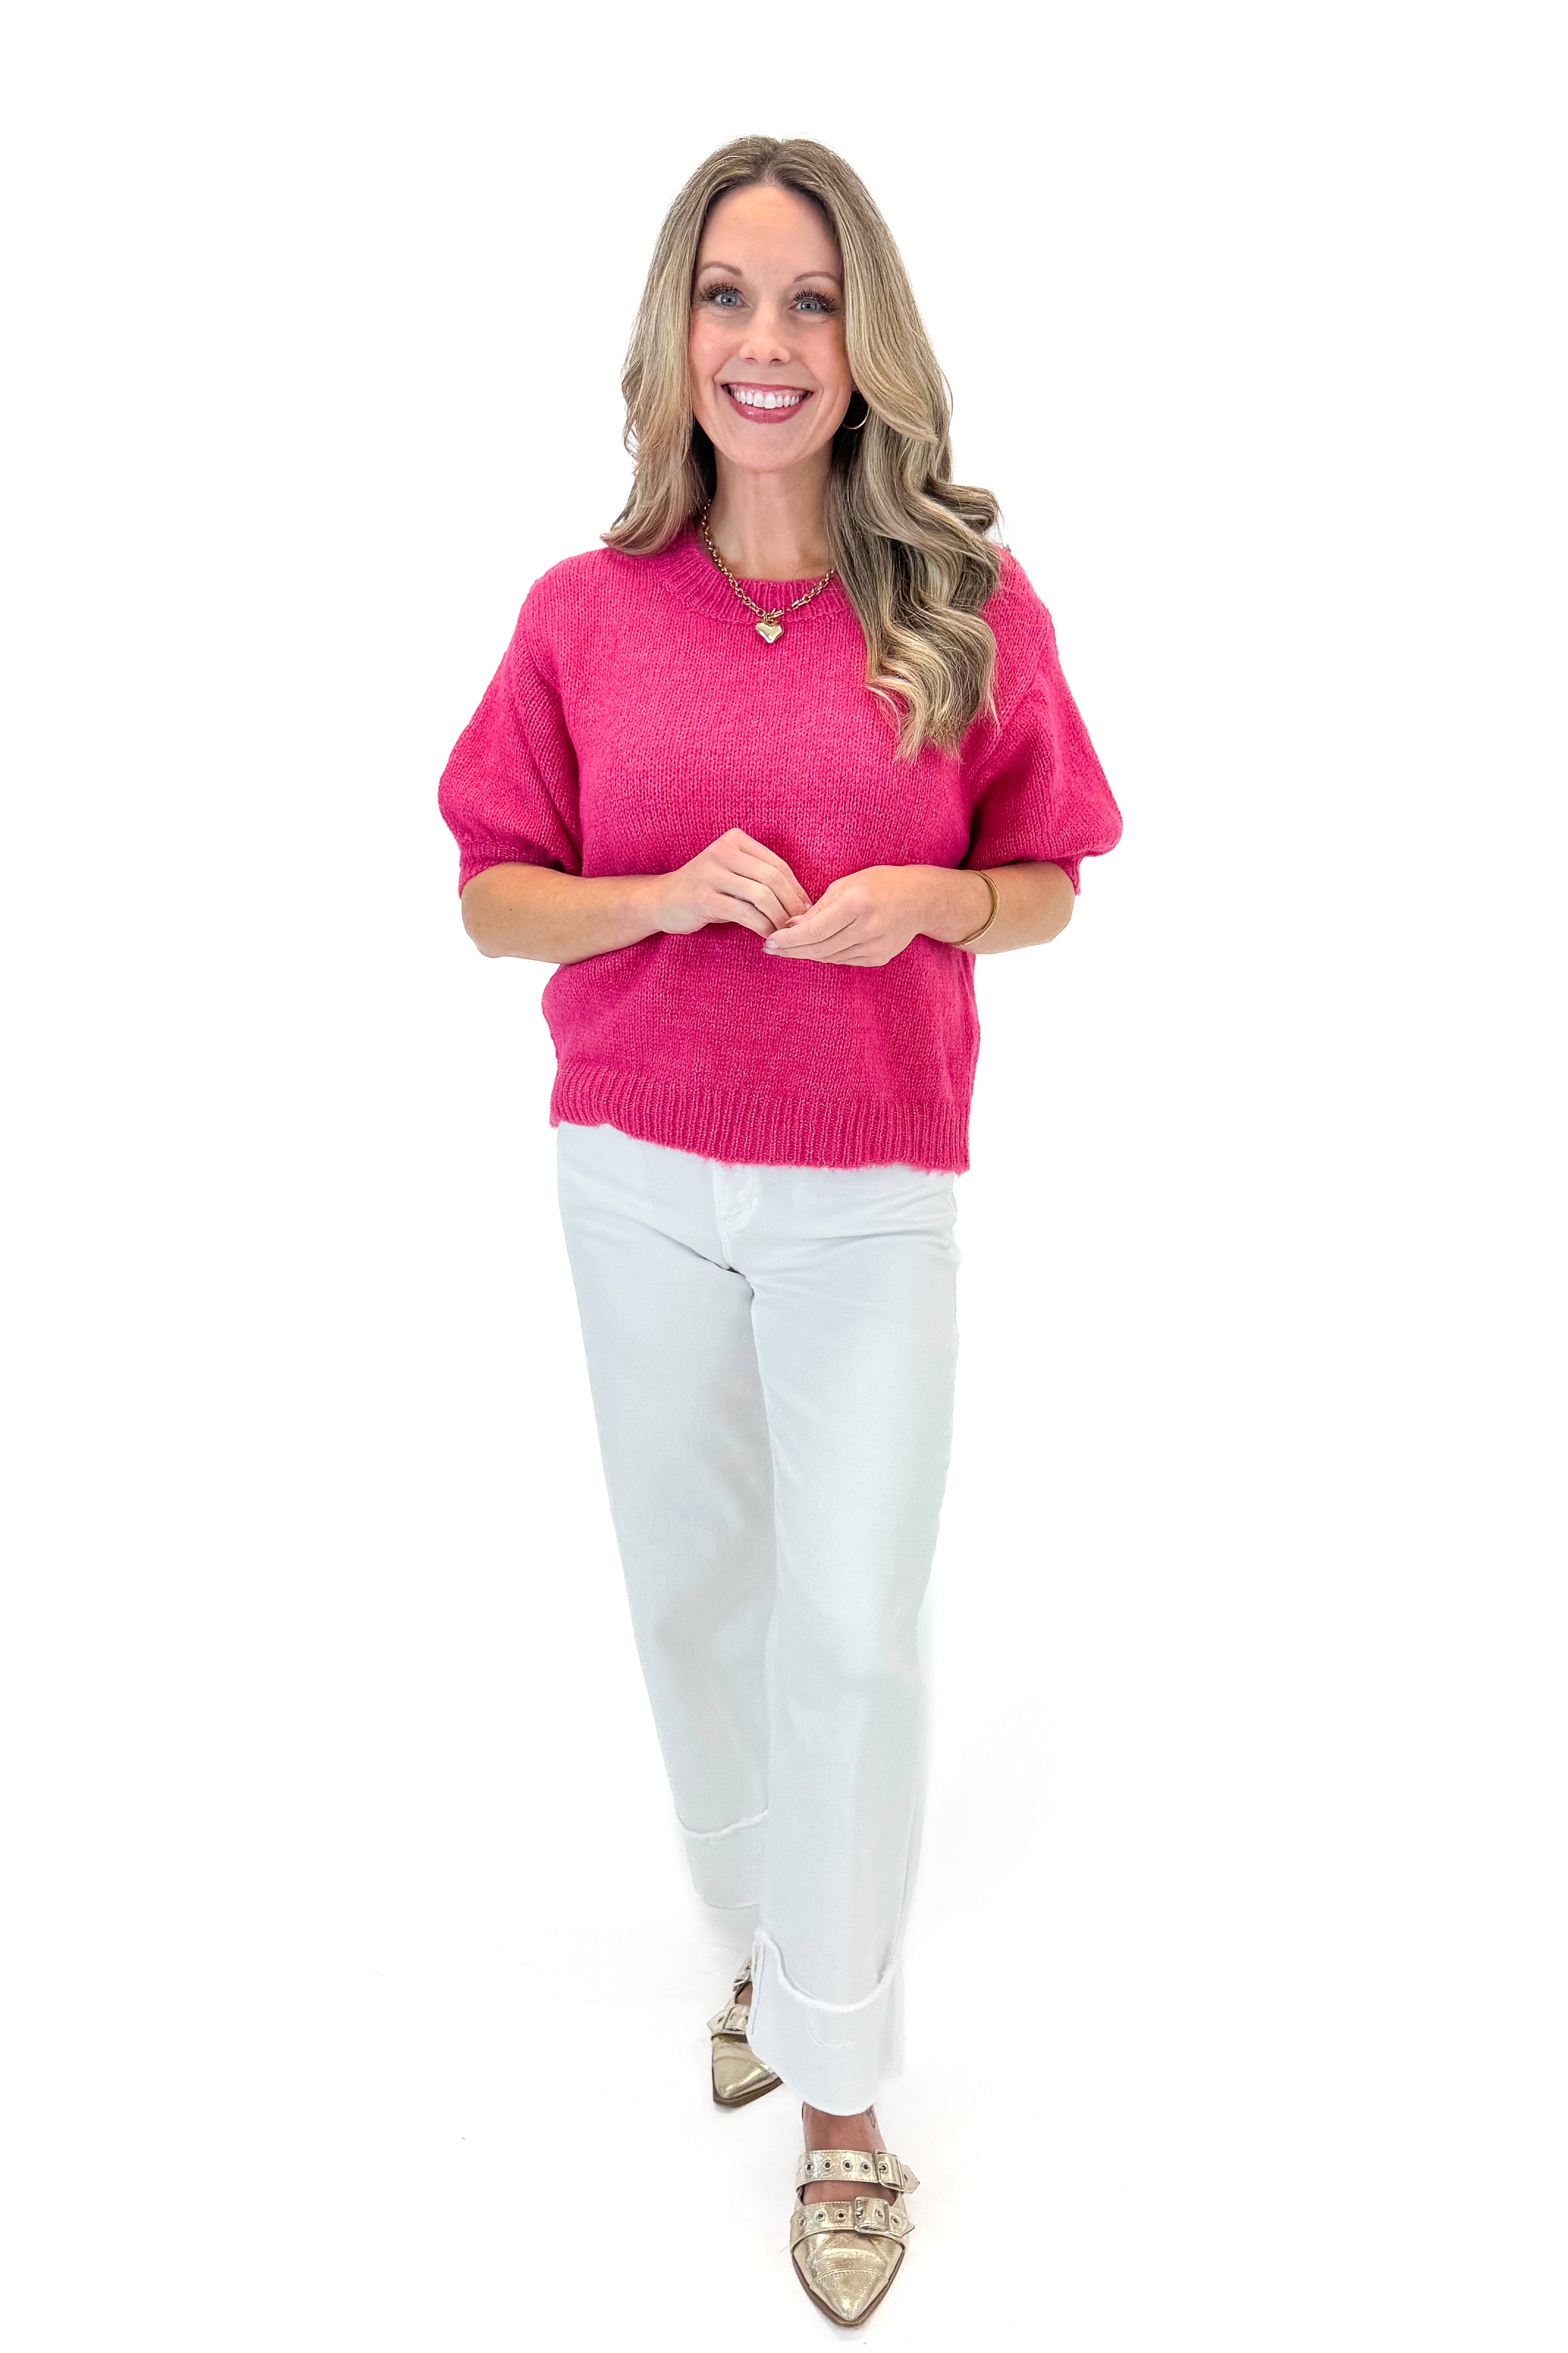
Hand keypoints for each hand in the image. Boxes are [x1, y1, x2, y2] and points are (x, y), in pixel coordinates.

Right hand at [645, 828, 811, 938]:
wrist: (662, 900)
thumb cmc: (707, 891)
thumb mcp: (733, 874)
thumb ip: (760, 878)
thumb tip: (802, 901)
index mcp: (735, 840)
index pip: (777, 864)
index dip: (796, 890)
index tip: (806, 910)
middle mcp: (722, 850)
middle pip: (772, 878)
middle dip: (791, 905)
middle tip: (800, 925)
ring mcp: (711, 873)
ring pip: (761, 895)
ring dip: (779, 918)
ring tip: (785, 933)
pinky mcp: (703, 897)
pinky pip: (744, 913)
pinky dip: (761, 927)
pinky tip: (767, 937)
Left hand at [764, 865, 959, 966]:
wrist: (920, 900)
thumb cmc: (880, 884)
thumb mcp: (846, 885)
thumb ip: (817, 908)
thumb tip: (789, 926)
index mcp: (858, 904)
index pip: (813, 930)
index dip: (788, 939)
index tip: (770, 941)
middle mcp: (868, 928)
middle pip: (818, 948)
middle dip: (791, 950)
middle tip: (771, 949)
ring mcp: (875, 947)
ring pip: (829, 957)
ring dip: (805, 954)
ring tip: (787, 949)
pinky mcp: (879, 958)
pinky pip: (843, 960)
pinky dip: (825, 955)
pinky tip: (812, 949)